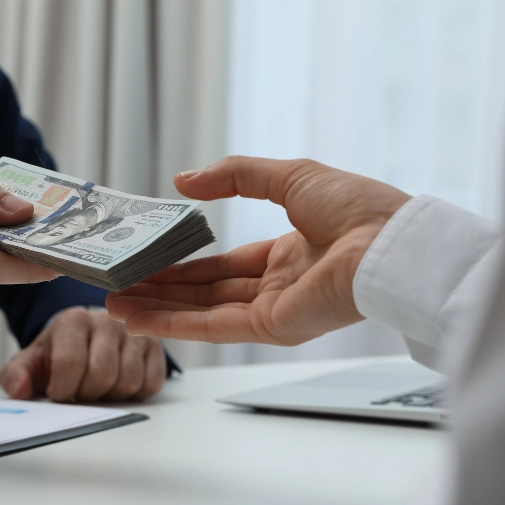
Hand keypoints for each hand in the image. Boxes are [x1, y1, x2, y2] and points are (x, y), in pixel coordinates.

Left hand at [0, 308, 165, 401]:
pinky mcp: (156, 347)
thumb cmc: (59, 353)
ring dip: (109, 396)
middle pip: (102, 375)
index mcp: (73, 320)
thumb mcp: (32, 361)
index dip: (62, 390)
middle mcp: (107, 320)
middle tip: (78, 391)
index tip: (57, 393)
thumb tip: (18, 391)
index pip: (70, 364)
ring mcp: (135, 332)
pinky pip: (151, 385)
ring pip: (128, 382)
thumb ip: (15, 375)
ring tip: (96, 386)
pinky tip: (116, 384)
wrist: (85, 339)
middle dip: (86, 394)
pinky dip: (133, 394)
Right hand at [107, 156, 411, 344]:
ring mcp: (274, 311)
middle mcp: (278, 286)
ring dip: (156, 309)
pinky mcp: (272, 328)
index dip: (184, 265)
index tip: (148, 262)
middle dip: (160, 290)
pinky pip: (212, 326)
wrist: (390, 242)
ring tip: (114, 305)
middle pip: (205, 292)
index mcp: (289, 253)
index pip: (224, 265)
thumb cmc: (357, 207)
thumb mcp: (288, 175)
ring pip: (201, 311)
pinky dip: (172, 323)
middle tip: (119, 287)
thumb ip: (235, 176)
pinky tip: (138, 318)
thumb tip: (184, 180)